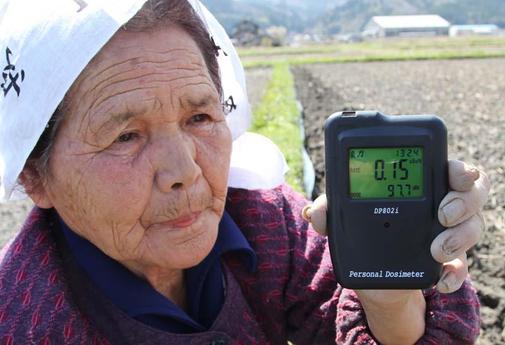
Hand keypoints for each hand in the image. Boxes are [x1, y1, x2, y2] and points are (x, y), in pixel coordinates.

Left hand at [302, 159, 489, 292]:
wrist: (373, 277)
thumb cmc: (362, 234)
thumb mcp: (343, 220)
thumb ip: (330, 210)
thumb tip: (316, 212)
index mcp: (417, 185)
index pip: (446, 167)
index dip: (457, 167)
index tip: (452, 173)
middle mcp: (439, 204)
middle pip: (472, 191)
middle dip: (464, 199)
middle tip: (441, 213)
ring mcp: (448, 233)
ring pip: (474, 225)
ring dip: (459, 237)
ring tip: (435, 249)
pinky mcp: (448, 263)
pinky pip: (464, 266)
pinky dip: (455, 273)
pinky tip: (440, 280)